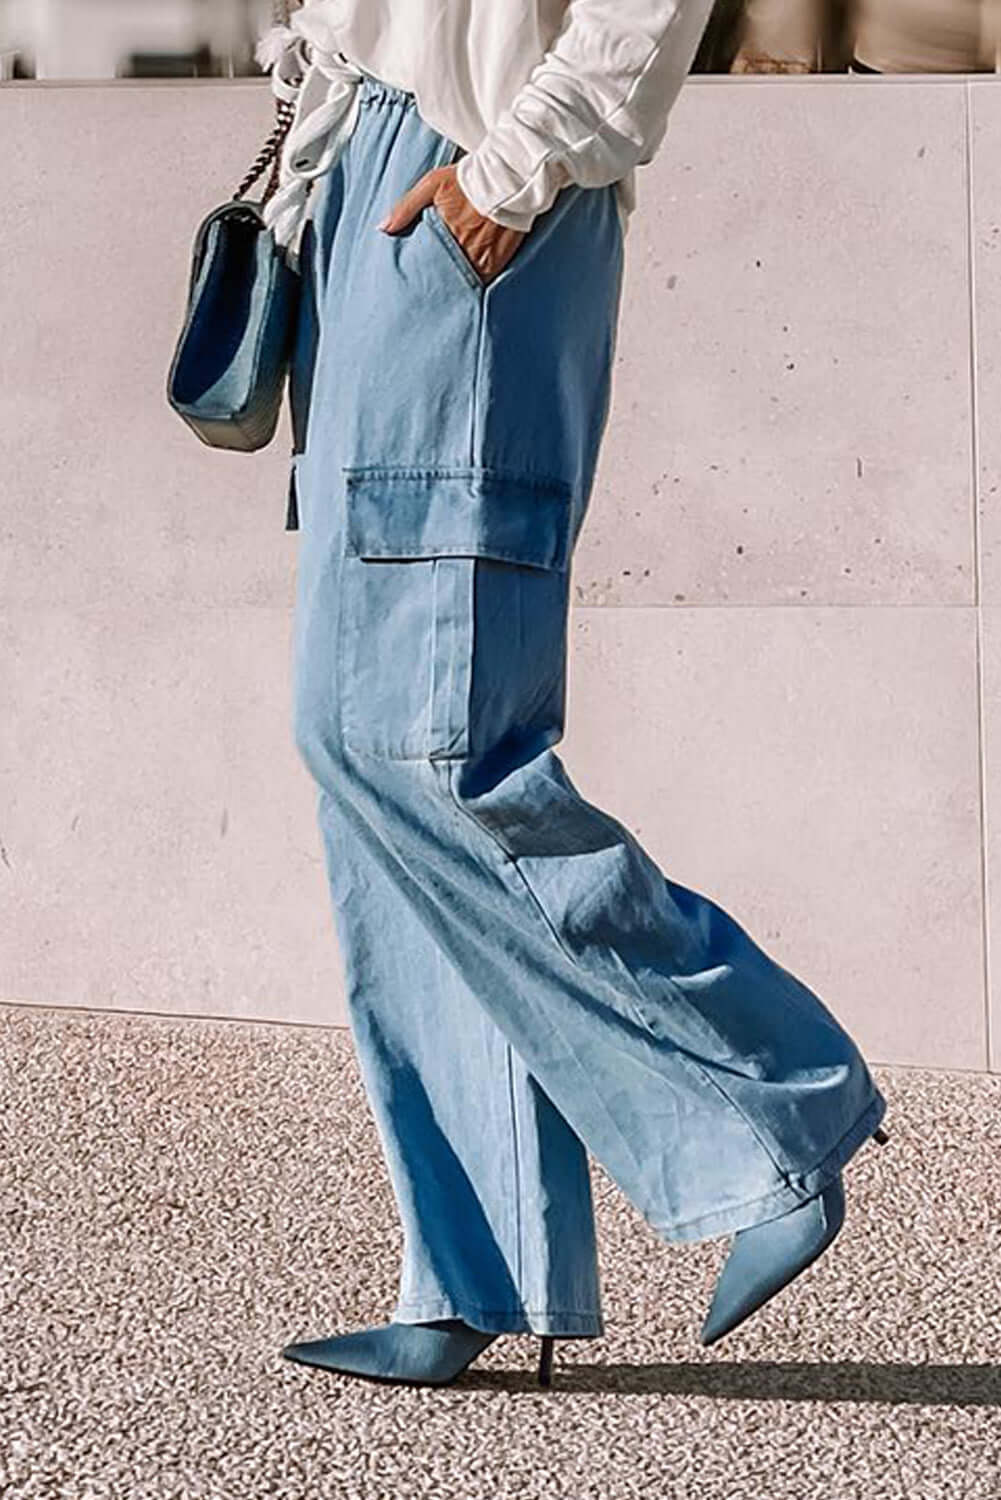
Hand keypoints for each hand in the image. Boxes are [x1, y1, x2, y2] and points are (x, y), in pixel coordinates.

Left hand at [377, 163, 526, 283]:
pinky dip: (475, 283)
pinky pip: (484, 281)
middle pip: (444, 278)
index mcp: (446, 236)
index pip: (426, 266)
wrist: (509, 176)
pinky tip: (467, 287)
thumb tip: (383, 228)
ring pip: (464, 283)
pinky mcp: (499, 261)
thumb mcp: (432, 185)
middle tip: (425, 297)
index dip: (418, 276)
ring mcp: (483, 260)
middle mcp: (466, 252)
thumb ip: (406, 207)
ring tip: (445, 295)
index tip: (411, 285)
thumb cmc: (468, 179)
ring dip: (455, 287)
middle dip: (436, 286)